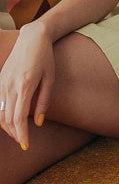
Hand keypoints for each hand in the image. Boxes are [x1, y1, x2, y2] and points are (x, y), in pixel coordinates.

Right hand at [0, 23, 54, 148]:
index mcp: (24, 86)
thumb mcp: (50, 79)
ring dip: (7, 126)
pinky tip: (11, 120)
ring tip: (19, 133)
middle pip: (7, 119)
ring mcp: (2, 83)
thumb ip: (43, 102)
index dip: (21, 135)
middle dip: (15, 134)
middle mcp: (10, 86)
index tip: (26, 146)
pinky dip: (2, 115)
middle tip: (24, 142)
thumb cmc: (45, 57)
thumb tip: (37, 123)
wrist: (32, 37)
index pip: (18, 119)